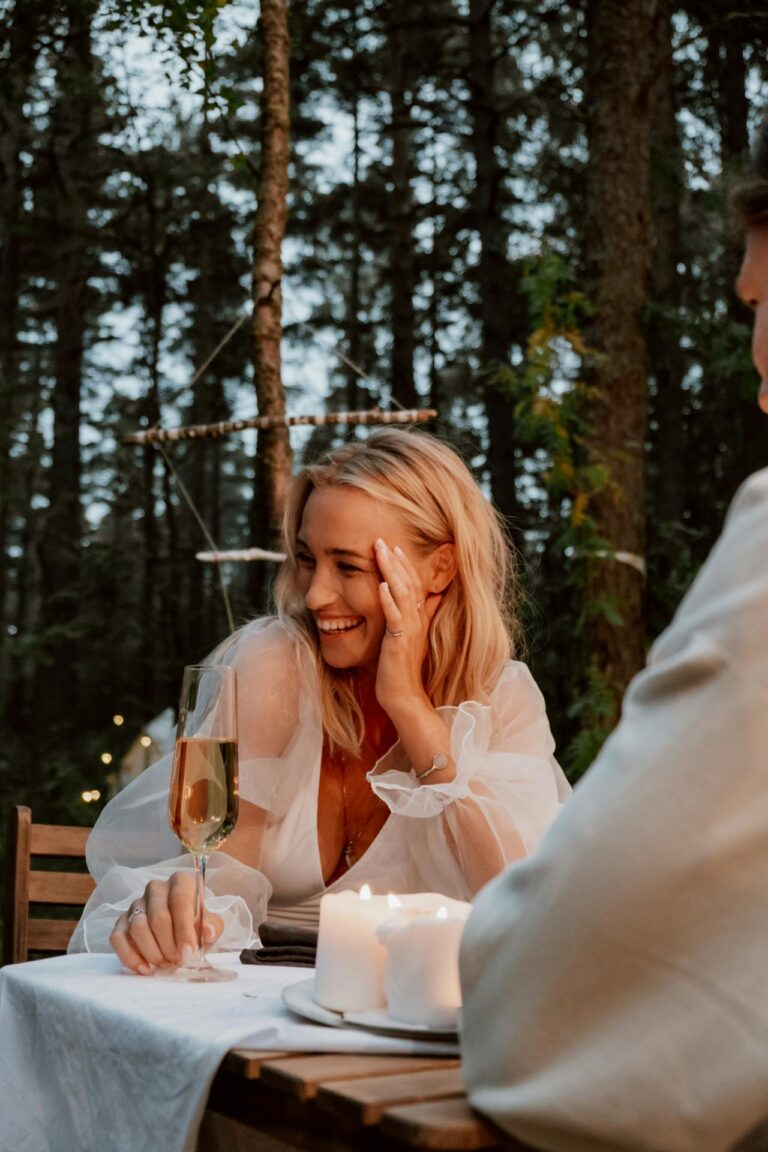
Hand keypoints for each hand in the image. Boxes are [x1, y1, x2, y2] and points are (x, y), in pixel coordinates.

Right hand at [109, 871, 223, 975]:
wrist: (180, 928)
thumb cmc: (196, 924)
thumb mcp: (209, 923)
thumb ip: (212, 926)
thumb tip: (207, 931)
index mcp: (180, 882)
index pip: (179, 901)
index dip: (184, 929)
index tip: (189, 951)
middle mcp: (156, 889)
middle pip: (158, 917)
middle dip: (168, 944)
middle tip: (177, 960)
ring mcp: (136, 904)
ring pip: (137, 928)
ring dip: (152, 952)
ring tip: (164, 964)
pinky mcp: (121, 921)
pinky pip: (118, 938)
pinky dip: (130, 957)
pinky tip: (145, 968)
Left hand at [373, 537, 441, 720]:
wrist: (404, 697)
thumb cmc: (402, 671)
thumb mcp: (410, 640)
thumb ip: (419, 620)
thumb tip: (428, 602)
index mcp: (418, 619)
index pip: (413, 585)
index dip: (404, 565)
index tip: (394, 547)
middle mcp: (417, 621)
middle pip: (408, 583)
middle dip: (395, 560)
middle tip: (383, 540)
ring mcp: (409, 630)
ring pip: (403, 594)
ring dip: (391, 572)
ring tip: (381, 553)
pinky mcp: (400, 642)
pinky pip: (395, 617)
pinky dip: (388, 599)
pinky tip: (379, 585)